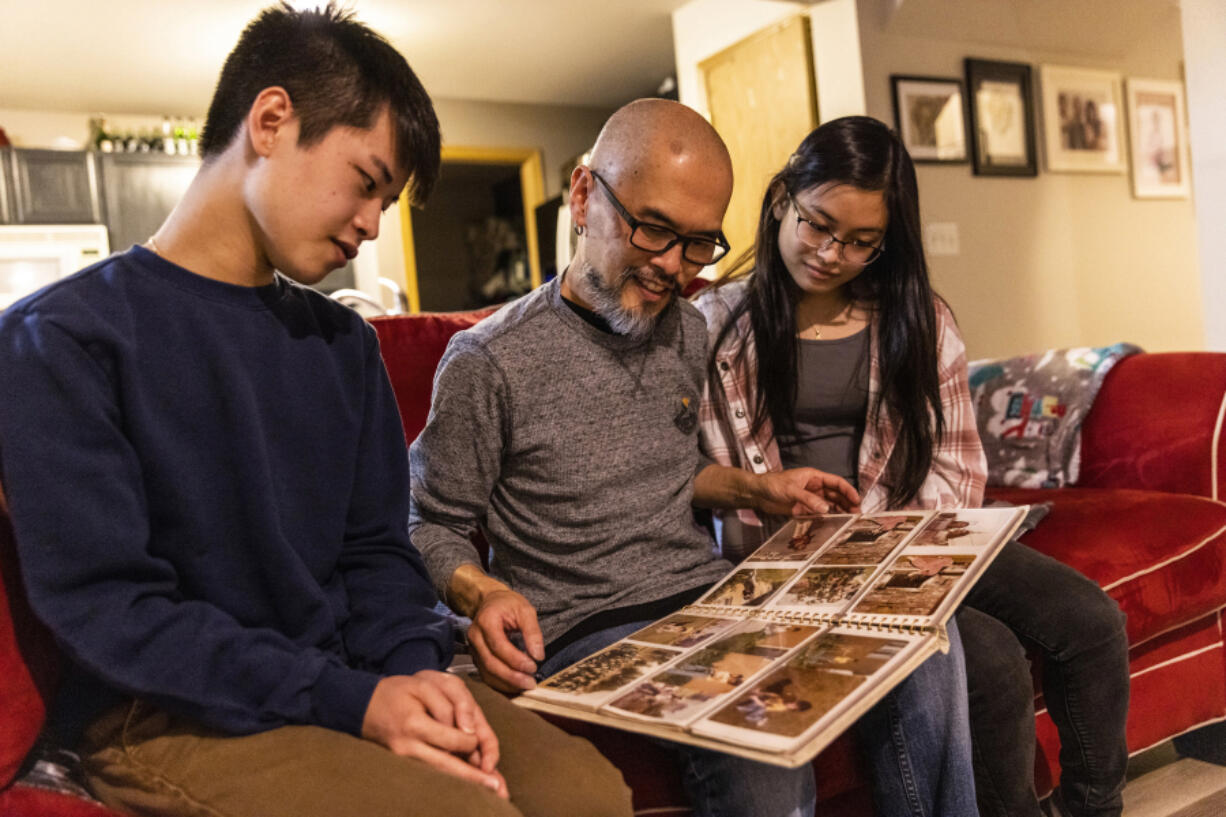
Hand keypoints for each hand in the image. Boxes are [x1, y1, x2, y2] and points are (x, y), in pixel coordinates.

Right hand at [362, 671, 506, 797]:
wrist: (362, 706)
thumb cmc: (397, 692)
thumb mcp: (424, 685)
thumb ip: (451, 704)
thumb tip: (469, 734)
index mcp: (414, 725)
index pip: (454, 740)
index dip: (472, 741)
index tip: (477, 740)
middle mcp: (408, 748)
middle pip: (448, 767)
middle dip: (475, 778)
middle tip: (498, 789)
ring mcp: (404, 760)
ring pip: (440, 775)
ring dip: (466, 784)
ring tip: (491, 792)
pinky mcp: (402, 765)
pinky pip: (431, 773)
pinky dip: (451, 779)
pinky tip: (469, 785)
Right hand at [467, 588, 544, 692]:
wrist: (490, 602)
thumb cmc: (507, 604)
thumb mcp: (525, 610)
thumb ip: (532, 632)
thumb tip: (538, 655)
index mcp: (486, 621)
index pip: (499, 646)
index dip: (515, 659)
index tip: (533, 666)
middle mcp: (475, 637)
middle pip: (491, 663)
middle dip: (511, 676)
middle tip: (530, 683)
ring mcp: (473, 649)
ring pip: (487, 672)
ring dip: (506, 683)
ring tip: (525, 686)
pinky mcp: (476, 657)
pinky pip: (486, 675)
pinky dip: (500, 683)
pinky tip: (514, 686)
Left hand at [752, 468, 860, 516]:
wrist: (757, 493)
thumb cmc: (772, 485)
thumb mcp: (791, 490)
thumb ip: (808, 499)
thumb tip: (826, 508)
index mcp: (814, 477)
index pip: (836, 483)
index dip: (848, 491)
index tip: (857, 500)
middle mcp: (815, 487)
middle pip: (836, 495)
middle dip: (847, 504)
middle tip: (856, 515)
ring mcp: (810, 499)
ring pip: (830, 505)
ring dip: (840, 512)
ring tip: (849, 521)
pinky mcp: (804, 509)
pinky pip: (819, 514)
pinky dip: (827, 519)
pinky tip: (834, 525)